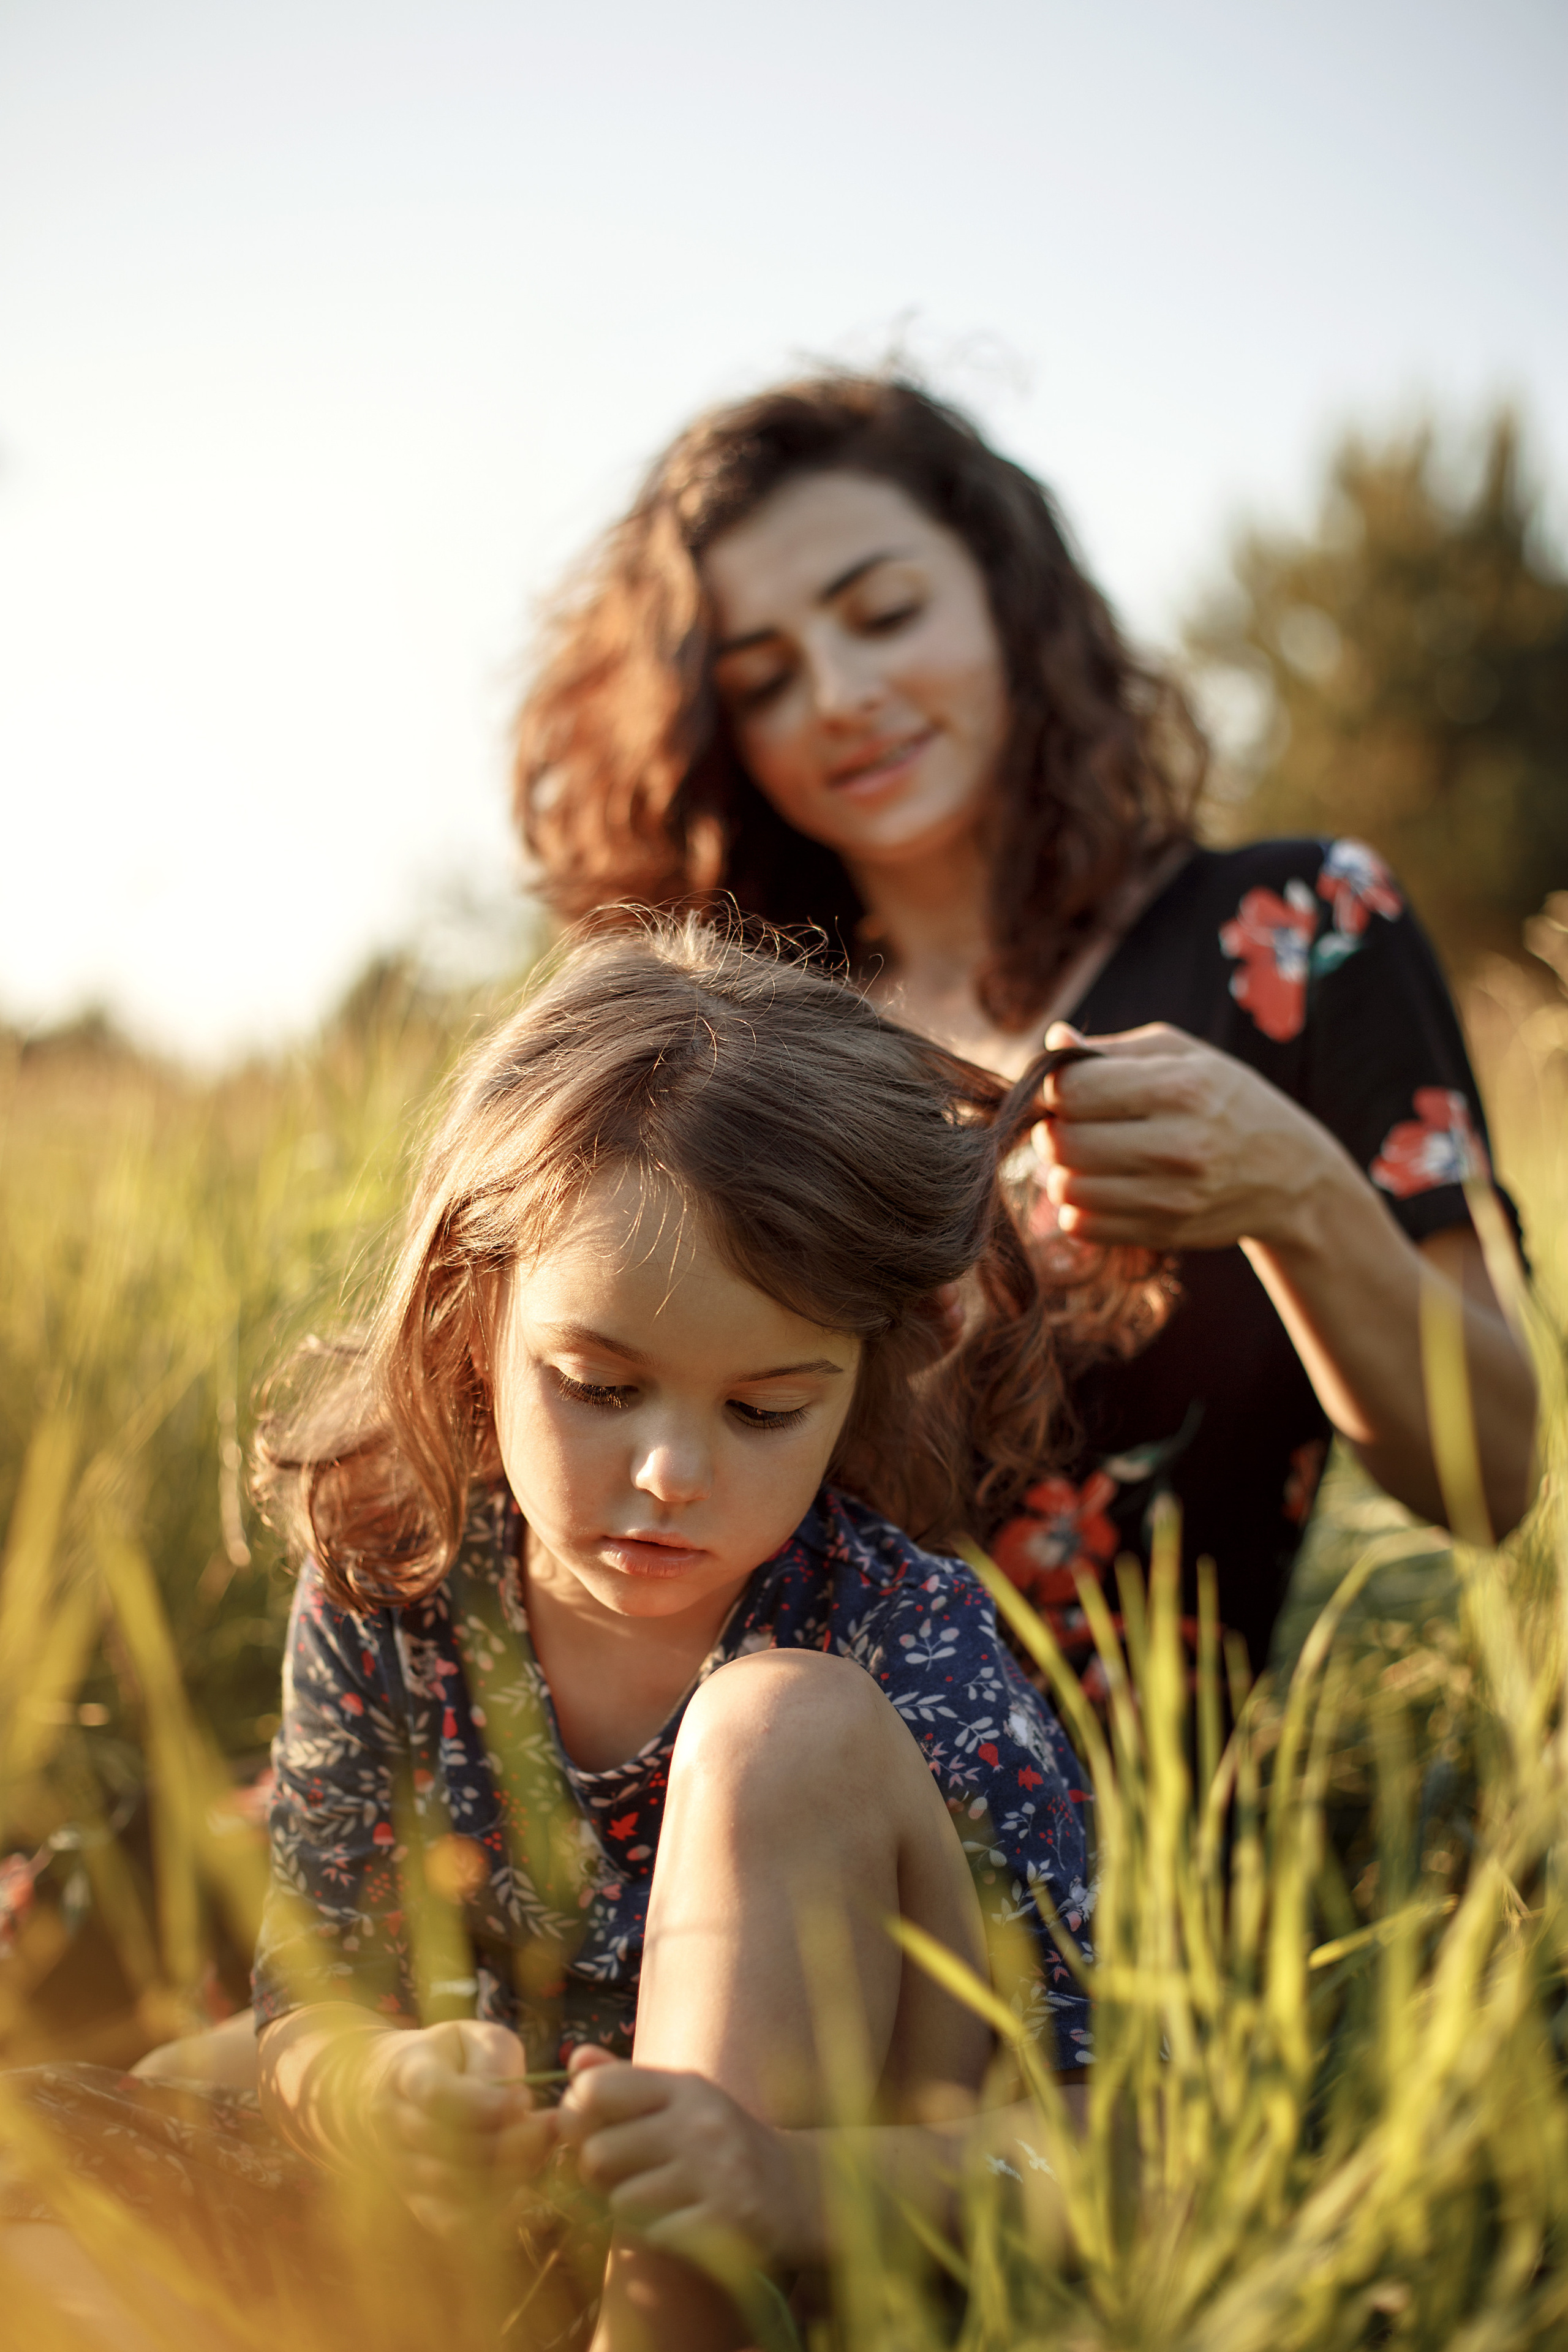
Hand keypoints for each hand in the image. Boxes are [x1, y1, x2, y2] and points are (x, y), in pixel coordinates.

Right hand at [360, 2019, 556, 2238]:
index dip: (485, 2103)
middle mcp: (393, 2124)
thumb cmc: (451, 2058)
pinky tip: (520, 2194)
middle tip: (553, 2126)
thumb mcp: (475, 2039)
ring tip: (542, 2151)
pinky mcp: (413, 2200)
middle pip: (450, 2145)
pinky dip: (486, 2215)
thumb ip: (496, 2062)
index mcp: (406, 2072)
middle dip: (511, 2141)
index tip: (525, 2098)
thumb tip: (517, 2104)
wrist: (396, 2088)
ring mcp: (398, 2166)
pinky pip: (448, 2222)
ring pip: (453, 2186)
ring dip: (507, 2174)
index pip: (437, 2094)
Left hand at [555, 2048, 816, 2269]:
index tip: (595, 2132)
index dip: (580, 2117)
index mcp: (686, 2085)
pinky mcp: (726, 2224)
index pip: (596, 2090)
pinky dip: (661, 2236)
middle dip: (600, 2175)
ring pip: (621, 2201)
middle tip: (626, 2176)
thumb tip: (575, 2059)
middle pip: (598, 2153)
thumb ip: (625, 2081)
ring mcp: (716, 2173)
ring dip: (631, 2210)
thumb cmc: (725, 2143)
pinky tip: (686, 2223)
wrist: (804, 2191)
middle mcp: (700, 2122)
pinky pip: (655, 2236)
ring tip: (662, 2200)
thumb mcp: (682, 2101)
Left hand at [1035, 1021, 1348, 1252]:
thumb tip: (1054, 1040)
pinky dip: (1077, 1207)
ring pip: (1066, 1188)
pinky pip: (1081, 1225)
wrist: (1291, 1175)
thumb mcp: (1185, 1056)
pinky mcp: (1163, 1233)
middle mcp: (1178, 1145)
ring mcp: (1171, 1197)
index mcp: (1181, 1088)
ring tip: (1085, 1156)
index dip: (1053, 1089)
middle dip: (1051, 1130)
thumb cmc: (1228, 1101)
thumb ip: (1113, 1050)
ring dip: (1061, 1171)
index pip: (1073, 1090)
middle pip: (1063, 1142)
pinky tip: (1100, 1187)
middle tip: (1067, 1124)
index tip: (1064, 1090)